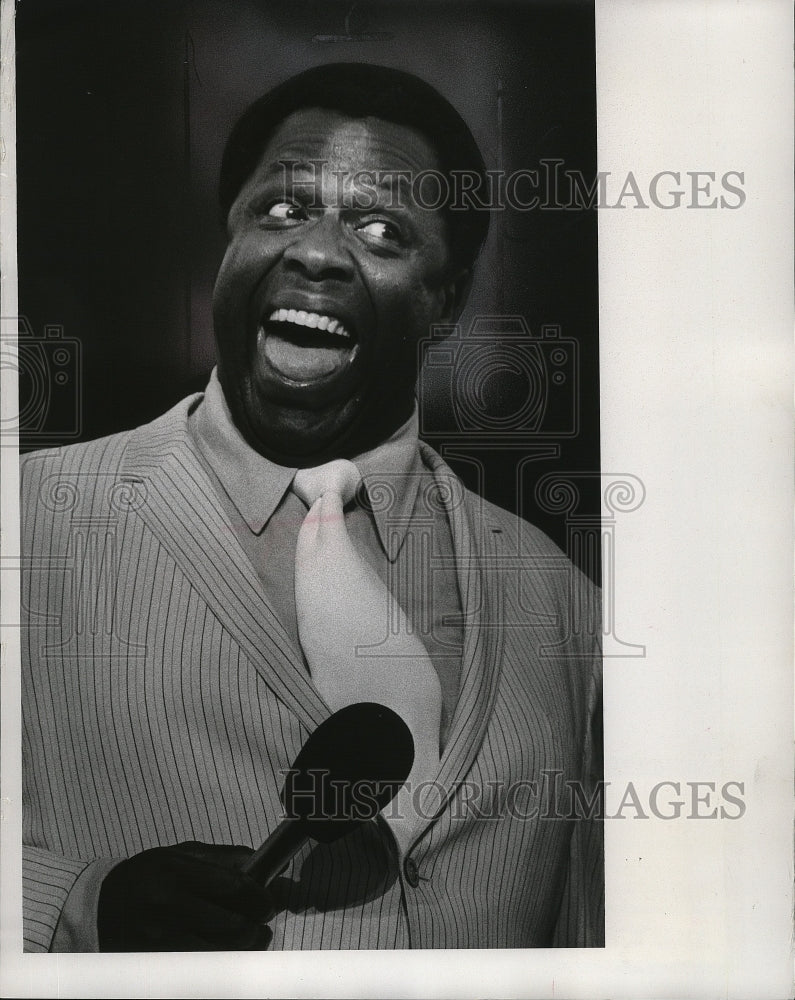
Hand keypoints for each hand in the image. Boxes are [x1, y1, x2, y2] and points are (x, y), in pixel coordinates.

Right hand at [97, 841, 276, 950]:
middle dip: (256, 923)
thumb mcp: (178, 856)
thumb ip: (220, 859)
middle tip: (263, 918)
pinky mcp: (159, 962)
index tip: (267, 899)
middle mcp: (168, 905)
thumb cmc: (146, 877)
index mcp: (175, 871)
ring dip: (246, 946)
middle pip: (232, 924)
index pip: (232, 886)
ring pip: (222, 952)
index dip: (258, 896)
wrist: (100, 907)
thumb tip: (260, 864)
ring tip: (254, 935)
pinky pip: (203, 968)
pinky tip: (231, 950)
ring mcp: (162, 938)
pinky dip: (223, 960)